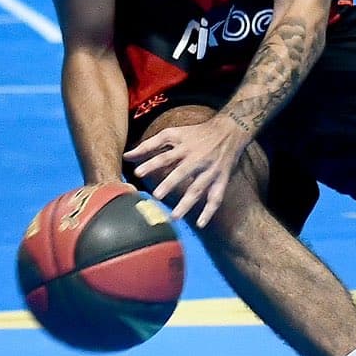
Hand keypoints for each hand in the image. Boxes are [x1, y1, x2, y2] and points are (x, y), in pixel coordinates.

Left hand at [124, 115, 248, 227]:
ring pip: (198, 188)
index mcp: (183, 147)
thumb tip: (126, 156)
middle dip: (170, 183)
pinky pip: (216, 197)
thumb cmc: (196, 134)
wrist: (229, 131)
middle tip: (157, 196)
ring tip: (174, 217)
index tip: (137, 173)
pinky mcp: (221, 179)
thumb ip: (149, 145)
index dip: (151, 164)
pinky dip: (209, 212)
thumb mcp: (173, 134)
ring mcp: (210, 171)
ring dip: (187, 203)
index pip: (165, 156)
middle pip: (182, 172)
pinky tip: (200, 224)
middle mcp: (197, 159)